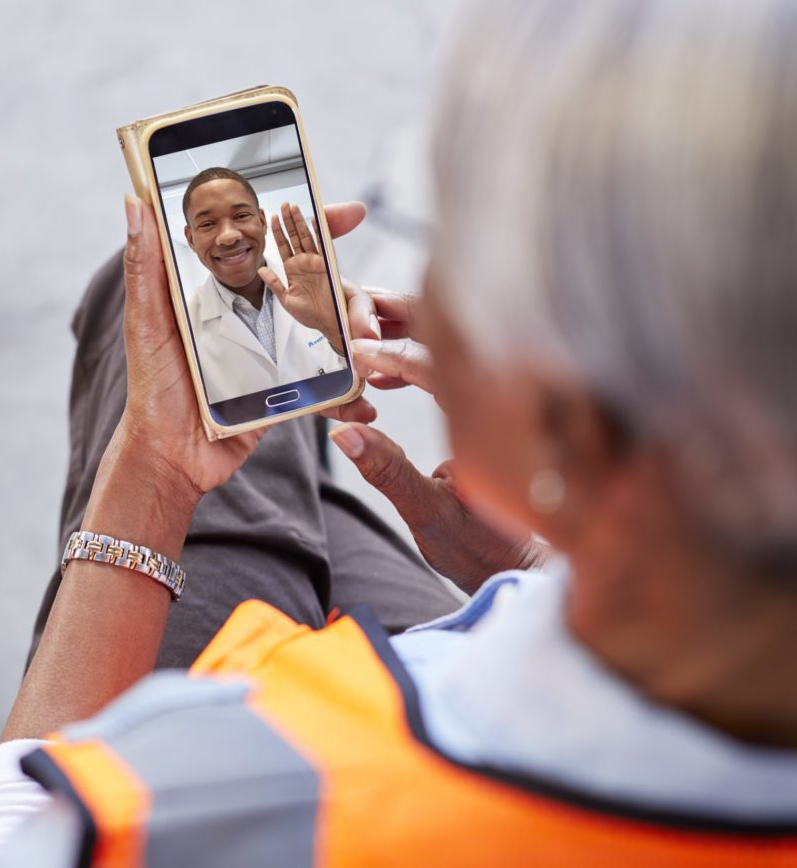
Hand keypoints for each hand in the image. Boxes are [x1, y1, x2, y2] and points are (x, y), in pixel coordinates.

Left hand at [118, 196, 376, 494]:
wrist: (170, 457)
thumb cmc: (152, 387)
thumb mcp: (147, 320)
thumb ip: (145, 265)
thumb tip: (134, 202)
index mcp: (225, 294)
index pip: (274, 249)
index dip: (310, 227)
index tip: (348, 212)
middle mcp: (254, 319)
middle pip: (314, 289)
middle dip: (350, 289)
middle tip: (368, 299)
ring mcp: (274, 356)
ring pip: (328, 335)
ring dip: (358, 337)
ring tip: (373, 342)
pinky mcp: (286, 394)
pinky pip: (325, 387)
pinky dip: (348, 394)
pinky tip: (365, 399)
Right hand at [327, 287, 547, 591]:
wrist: (522, 565)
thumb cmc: (485, 548)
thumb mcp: (429, 515)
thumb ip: (387, 471)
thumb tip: (345, 433)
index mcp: (491, 421)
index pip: (436, 366)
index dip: (390, 353)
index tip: (354, 350)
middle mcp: (501, 402)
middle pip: (452, 336)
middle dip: (404, 314)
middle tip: (360, 301)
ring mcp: (499, 402)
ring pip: (453, 344)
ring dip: (409, 330)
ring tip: (365, 328)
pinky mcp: (490, 410)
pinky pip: (453, 364)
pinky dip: (417, 357)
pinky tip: (387, 373)